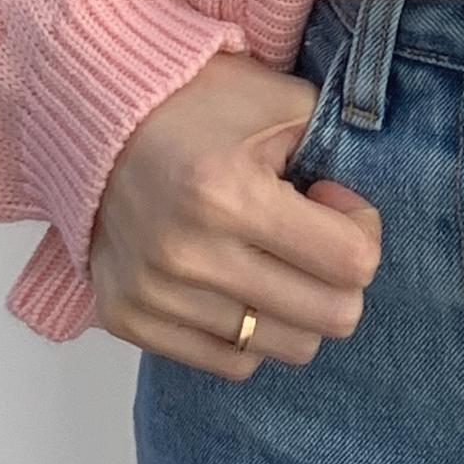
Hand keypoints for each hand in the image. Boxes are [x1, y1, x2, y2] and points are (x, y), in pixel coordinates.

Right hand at [86, 47, 382, 379]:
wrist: (100, 114)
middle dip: (343, 275)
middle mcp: (188, 256)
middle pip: (329, 317)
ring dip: (299, 304)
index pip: (351, 262)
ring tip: (275, 254)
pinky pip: (232, 362)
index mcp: (229, 194)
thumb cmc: (202, 101)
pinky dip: (252, 329)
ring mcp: (155, 296)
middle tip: (315, 234)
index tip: (334, 199)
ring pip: (286, 347)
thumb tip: (357, 224)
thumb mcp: (282, 102)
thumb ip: (335, 152)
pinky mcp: (130, 321)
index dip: (363, 229)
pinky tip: (241, 279)